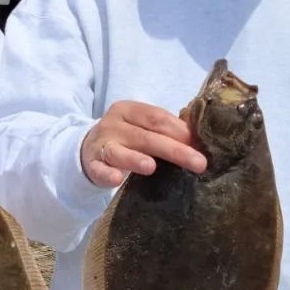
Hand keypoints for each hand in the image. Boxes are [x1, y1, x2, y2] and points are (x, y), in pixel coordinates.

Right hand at [80, 100, 207, 187]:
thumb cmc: (126, 138)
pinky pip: (99, 170)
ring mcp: (101, 145)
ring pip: (120, 152)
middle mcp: (113, 124)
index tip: (201, 145)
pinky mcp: (92, 165)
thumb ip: (165, 130)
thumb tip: (199, 142)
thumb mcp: (142, 127)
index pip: (157, 118)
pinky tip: (117, 179)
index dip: (181, 131)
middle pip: (145, 136)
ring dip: (135, 159)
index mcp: (128, 110)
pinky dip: (107, 174)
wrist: (89, 149)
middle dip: (174, 150)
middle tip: (199, 163)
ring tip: (151, 167)